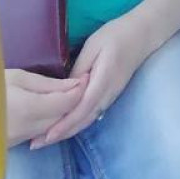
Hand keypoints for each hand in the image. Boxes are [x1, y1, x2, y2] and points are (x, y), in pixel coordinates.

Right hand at [4, 69, 86, 148]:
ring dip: (62, 113)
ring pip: (54, 128)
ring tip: (65, 94)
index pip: (66, 104)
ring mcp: (20, 141)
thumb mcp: (18, 77)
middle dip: (73, 102)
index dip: (80, 90)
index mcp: (30, 110)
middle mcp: (29, 130)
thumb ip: (48, 84)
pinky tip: (49, 108)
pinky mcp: (14, 145)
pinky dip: (49, 122)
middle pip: (62, 118)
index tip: (85, 76)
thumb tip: (74, 85)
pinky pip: (40, 134)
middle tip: (79, 84)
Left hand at [31, 14, 151, 146]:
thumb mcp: (93, 46)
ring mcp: (111, 96)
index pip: (82, 107)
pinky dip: (77, 123)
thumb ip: (79, 69)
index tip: (46, 136)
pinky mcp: (111, 95)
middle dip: (61, 134)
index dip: (65, 124)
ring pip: (88, 120)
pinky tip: (65, 126)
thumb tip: (64, 91)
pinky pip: (92, 113)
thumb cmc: (116, 35)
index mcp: (103, 79)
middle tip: (37, 144)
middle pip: (83, 120)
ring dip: (68, 131)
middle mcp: (108, 93)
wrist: (142, 34)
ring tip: (46, 139)